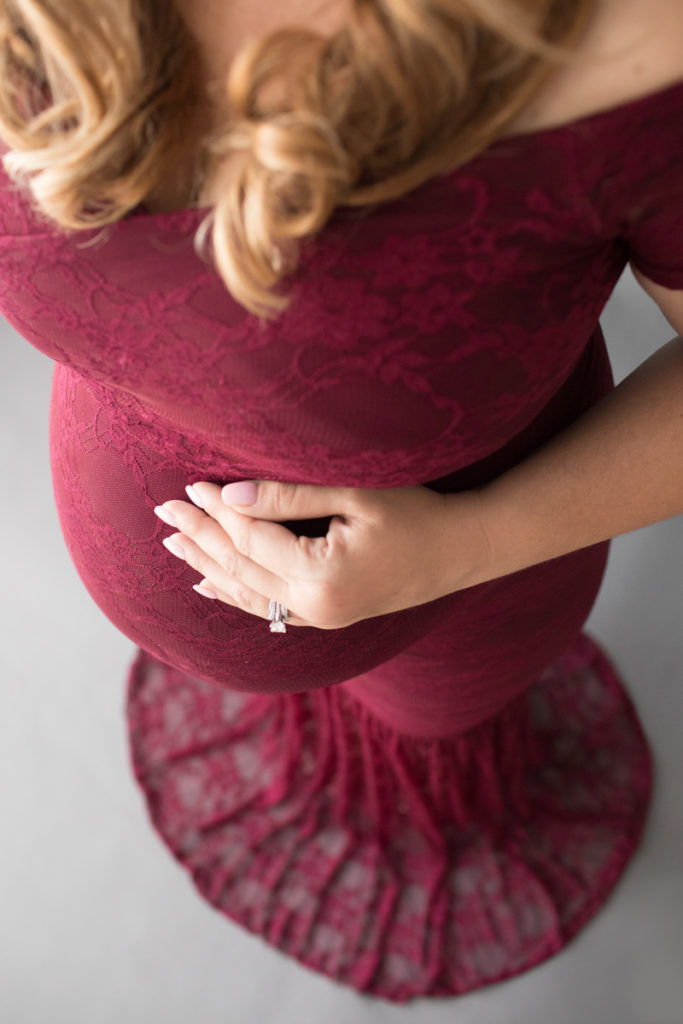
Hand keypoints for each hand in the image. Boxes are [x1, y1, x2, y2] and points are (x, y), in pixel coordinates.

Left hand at [154, 479, 490, 629]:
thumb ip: (289, 497)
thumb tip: (228, 495)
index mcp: (323, 576)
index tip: (189, 484)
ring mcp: (322, 617)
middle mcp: (316, 606)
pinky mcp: (328, 616)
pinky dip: (235, 593)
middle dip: (200, 538)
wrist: (463, 550)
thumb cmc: (418, 513)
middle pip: (241, 568)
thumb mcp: (356, 495)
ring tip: (173, 545)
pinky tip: (209, 584)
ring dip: (208, 566)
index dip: (217, 511)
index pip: (252, 538)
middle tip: (163, 512)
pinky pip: (268, 608)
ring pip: (248, 592)